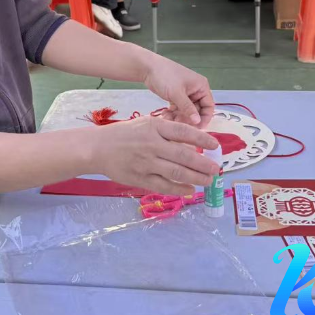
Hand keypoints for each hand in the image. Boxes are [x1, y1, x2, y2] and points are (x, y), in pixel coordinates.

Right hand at [89, 116, 220, 195]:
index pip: (183, 132)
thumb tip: (193, 142)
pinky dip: (179, 189)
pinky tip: (189, 190)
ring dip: (196, 178)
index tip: (215, 146)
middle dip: (203, 164)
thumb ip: (167, 131)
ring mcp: (146, 162)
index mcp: (154, 127)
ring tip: (208, 181)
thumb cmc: (125, 134)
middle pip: (184, 155)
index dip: (202, 139)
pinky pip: (163, 186)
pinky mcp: (140, 178)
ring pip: (176, 172)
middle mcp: (152, 144)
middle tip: (216, 169)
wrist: (98, 148)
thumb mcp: (146, 124)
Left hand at [140, 54, 214, 126]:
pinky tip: (165, 114)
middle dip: (188, 118)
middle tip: (178, 123)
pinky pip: (178, 109)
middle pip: (197, 110)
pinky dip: (173, 113)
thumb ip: (188, 108)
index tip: (197, 128)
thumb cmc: (165, 76)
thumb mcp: (177, 93)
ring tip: (168, 118)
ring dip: (178, 117)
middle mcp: (195, 90)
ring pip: (186, 111)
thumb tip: (198, 121)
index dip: (204, 118)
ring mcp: (185, 93)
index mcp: (201, 86)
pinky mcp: (176, 96)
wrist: (148, 68)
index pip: (209, 106)